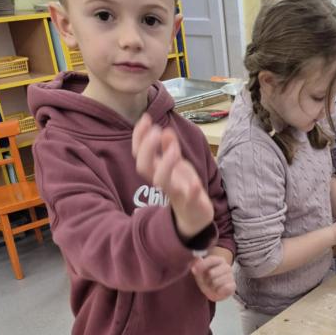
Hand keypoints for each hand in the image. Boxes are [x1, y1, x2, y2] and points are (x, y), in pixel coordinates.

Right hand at [133, 114, 213, 239]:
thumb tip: (164, 130)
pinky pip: (189, 198)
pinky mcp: (191, 204)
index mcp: (157, 170)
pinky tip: (196, 183)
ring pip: (162, 182)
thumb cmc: (183, 187)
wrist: (195, 216)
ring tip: (174, 150)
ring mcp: (176, 193)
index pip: (140, 153)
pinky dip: (192, 191)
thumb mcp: (177, 165)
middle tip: (155, 130)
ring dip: (166, 165)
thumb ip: (170, 149)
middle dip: (147, 148)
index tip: (145, 118)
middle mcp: (162, 181)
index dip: (139, 136)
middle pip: (144, 167)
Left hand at [191, 254, 234, 301]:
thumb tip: (198, 258)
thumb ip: (196, 263)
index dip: (202, 265)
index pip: (211, 260)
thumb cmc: (206, 279)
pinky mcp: (233, 286)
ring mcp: (231, 276)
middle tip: (207, 281)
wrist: (213, 292)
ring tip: (212, 286)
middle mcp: (227, 267)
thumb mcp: (198, 272)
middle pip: (211, 273)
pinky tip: (218, 290)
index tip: (193, 270)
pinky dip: (218, 291)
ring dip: (211, 286)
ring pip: (216, 282)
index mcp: (219, 260)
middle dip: (206, 279)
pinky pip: (223, 288)